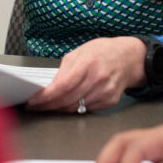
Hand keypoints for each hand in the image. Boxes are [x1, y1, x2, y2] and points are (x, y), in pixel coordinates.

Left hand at [25, 36, 145, 112]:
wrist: (129, 57)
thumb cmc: (103, 52)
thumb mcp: (80, 52)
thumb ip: (64, 70)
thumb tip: (49, 87)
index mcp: (87, 63)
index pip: (62, 86)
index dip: (45, 97)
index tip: (33, 102)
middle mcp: (97, 78)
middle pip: (67, 100)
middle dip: (48, 106)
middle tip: (36, 107)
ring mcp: (105, 91)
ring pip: (76, 108)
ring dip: (60, 109)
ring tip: (49, 106)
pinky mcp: (110, 100)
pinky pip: (87, 109)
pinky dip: (75, 108)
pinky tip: (68, 103)